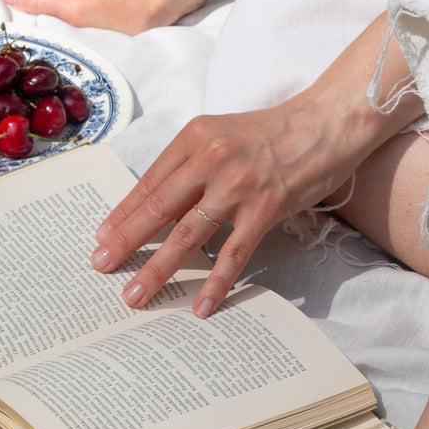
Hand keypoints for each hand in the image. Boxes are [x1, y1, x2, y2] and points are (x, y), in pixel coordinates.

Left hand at [91, 98, 365, 316]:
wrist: (327, 122)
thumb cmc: (277, 133)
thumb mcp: (224, 135)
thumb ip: (195, 163)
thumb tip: (165, 200)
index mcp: (195, 138)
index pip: (149, 183)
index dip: (122, 214)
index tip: (101, 238)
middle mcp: (210, 160)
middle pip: (157, 209)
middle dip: (124, 242)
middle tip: (100, 267)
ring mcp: (237, 186)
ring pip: (186, 236)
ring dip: (157, 269)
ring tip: (135, 295)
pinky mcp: (265, 208)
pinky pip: (233, 254)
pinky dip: (215, 283)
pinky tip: (200, 305)